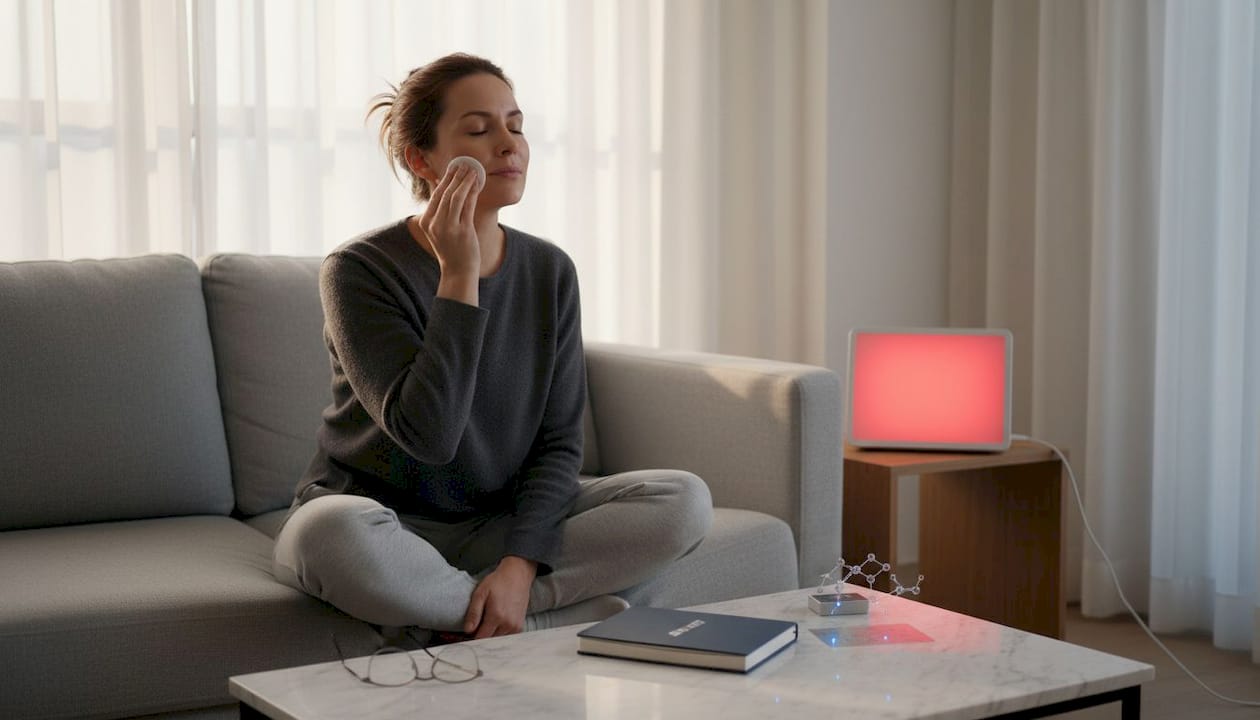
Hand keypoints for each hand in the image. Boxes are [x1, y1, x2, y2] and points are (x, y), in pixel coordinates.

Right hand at [416, 161, 481, 277]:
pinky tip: (477, 184)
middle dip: (456, 176)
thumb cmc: (452, 249)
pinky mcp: (463, 231)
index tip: (454, 167)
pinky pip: (468, 206)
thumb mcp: (440, 230)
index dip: (446, 179)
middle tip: (465, 164)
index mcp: (427, 222)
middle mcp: (435, 224)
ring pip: (456, 197)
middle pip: (445, 193)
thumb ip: (440, 210)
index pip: (436, 195)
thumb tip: (443, 186)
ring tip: (473, 170)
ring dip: (465, 181)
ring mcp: (448, 228)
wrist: (458, 272)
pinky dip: (473, 192)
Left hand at [463, 556, 537, 638]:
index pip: (481, 638)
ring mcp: (516, 626)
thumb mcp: (480, 593)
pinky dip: (500, 634)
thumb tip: (468, 631)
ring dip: (491, 635)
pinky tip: (496, 624)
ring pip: (498, 640)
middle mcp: (508, 624)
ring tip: (487, 623)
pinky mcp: (520, 626)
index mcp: (496, 616)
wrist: (517, 575)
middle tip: (476, 627)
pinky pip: (507, 637)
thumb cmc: (498, 582)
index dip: (472, 638)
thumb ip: (473, 613)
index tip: (469, 634)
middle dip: (481, 637)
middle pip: (490, 641)